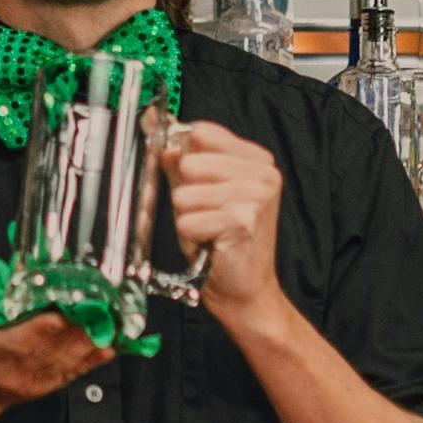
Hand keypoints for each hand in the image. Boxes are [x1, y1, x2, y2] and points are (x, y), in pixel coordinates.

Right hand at [0, 268, 114, 414]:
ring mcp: (38, 380)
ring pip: (74, 356)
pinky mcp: (51, 385)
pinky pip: (80, 368)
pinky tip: (114, 336)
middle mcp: (18, 369)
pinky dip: (98, 352)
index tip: (72, 295)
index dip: (55, 318)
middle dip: (83, 320)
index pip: (29, 336)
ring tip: (114, 308)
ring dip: (95, 332)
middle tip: (103, 293)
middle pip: (59, 344)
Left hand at [165, 120, 285, 319]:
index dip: (183, 155)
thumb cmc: (222, 243)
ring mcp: (256, 196)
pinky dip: (192, 236)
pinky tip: (211, 243)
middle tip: (206, 215)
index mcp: (255, 160)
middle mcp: (262, 174)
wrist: (244, 289)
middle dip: (186, 193)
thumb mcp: (198, 195)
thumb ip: (181, 164)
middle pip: (190, 162)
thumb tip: (160, 135)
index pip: (202, 133)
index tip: (189, 176)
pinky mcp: (243, 221)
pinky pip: (188, 221)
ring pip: (185, 194)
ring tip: (209, 230)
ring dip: (188, 217)